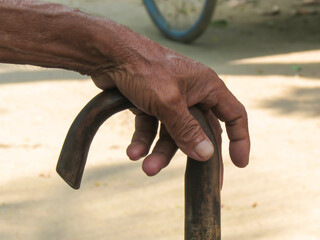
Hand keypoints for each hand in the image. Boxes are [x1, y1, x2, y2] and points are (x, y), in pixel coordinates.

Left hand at [91, 31, 249, 178]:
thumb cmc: (143, 68)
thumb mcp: (169, 102)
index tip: (239, 163)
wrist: (108, 54)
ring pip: (172, 133)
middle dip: (192, 154)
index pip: (234, 115)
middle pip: (200, 131)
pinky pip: (151, 127)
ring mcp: (170, 100)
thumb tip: (207, 154)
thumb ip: (188, 130)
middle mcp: (192, 94)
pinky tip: (133, 152)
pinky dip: (143, 140)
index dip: (240, 139)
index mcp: (206, 87)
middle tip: (197, 182)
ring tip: (147, 168)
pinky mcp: (150, 104)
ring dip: (160, 152)